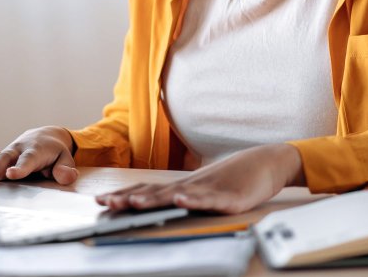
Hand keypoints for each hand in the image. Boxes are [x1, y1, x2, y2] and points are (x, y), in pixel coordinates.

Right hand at [0, 126, 78, 184]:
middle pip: (6, 158)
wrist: (45, 137)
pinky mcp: (0, 156)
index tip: (11, 174)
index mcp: (36, 151)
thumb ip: (66, 169)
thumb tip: (66, 177)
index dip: (20, 167)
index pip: (28, 159)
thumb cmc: (55, 152)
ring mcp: (8, 152)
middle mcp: (19, 149)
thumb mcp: (66, 159)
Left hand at [95, 144, 303, 213]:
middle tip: (106, 204)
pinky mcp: (230, 197)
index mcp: (183, 186)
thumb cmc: (233, 178)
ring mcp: (210, 189)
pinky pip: (211, 199)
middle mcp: (191, 185)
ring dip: (155, 199)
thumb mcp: (203, 189)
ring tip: (134, 203)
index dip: (124, 195)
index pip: (148, 191)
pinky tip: (183, 200)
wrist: (266, 163)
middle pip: (156, 192)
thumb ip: (182, 197)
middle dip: (129, 199)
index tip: (101, 201)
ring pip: (178, 195)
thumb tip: (158, 204)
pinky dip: (196, 200)